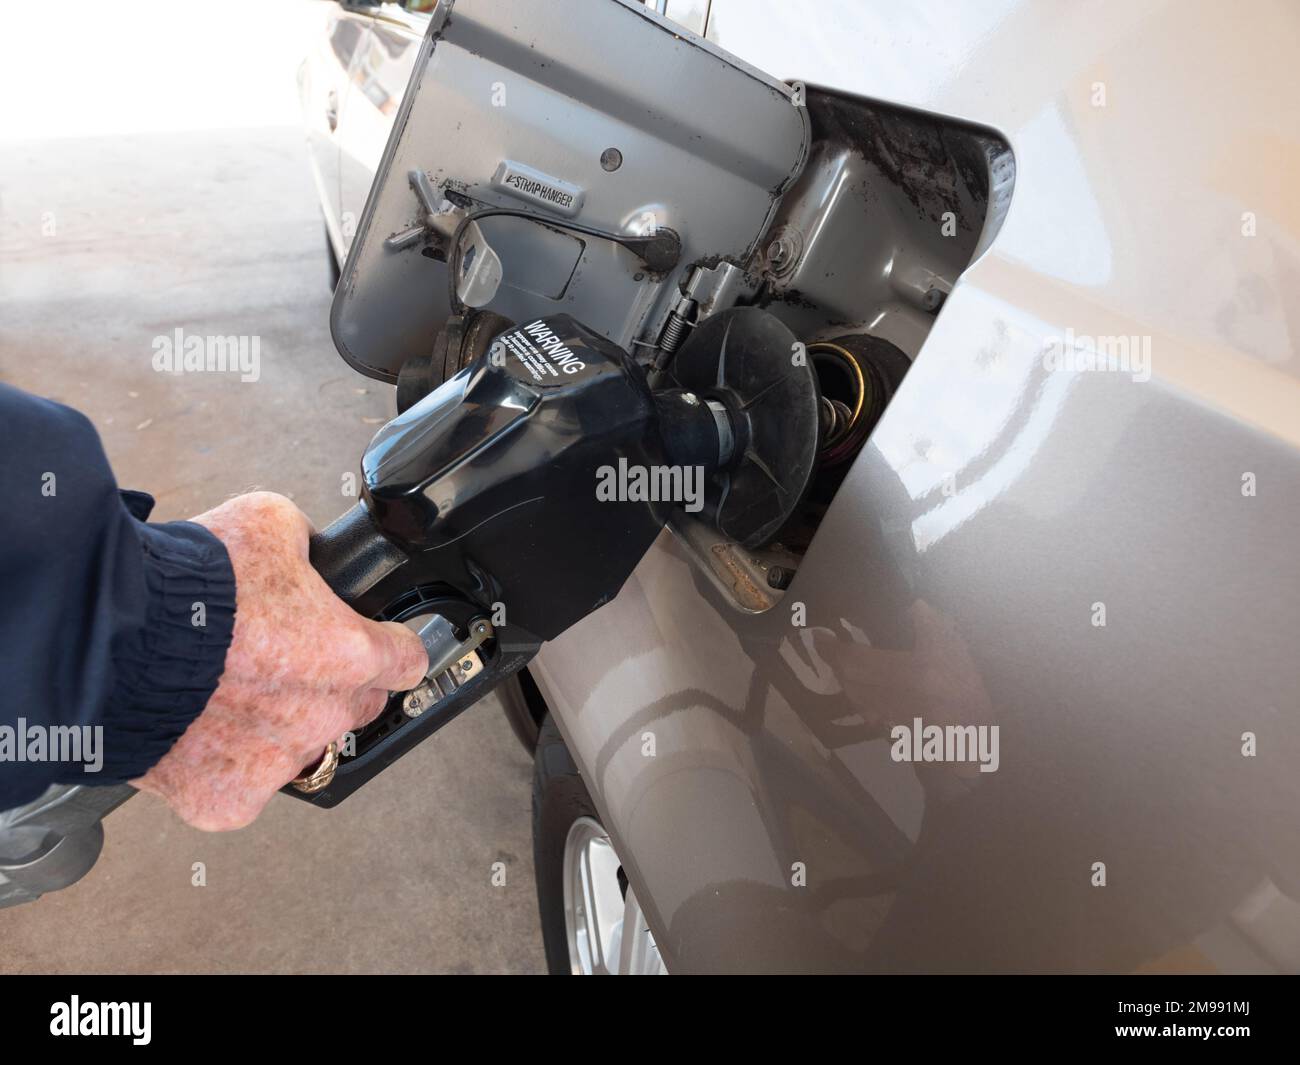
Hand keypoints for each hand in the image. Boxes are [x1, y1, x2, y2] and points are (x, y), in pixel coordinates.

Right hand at [133, 492, 426, 829]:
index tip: (377, 644)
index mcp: (350, 652)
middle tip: (283, 659)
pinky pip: (245, 784)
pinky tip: (200, 727)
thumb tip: (310, 551)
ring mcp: (278, 762)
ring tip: (230, 690)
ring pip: (302, 747)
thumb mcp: (268, 522)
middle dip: (332, 683)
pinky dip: (226, 763)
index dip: (390, 646)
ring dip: (281, 725)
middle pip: (357, 705)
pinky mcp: (229, 799)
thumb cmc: (186, 583)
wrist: (104, 641)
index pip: (407, 660)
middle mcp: (324, 714)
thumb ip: (307, 546)